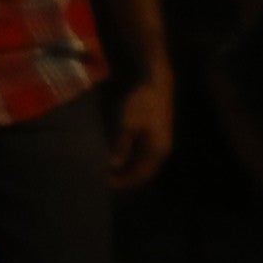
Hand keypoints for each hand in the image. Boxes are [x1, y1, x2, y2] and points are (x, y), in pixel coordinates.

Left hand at [107, 72, 174, 188]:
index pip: (140, 175)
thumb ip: (120, 144)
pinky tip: (114, 152)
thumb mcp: (126, 122)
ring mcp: (157, 139)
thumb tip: (113, 166)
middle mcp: (160, 149)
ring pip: (140, 160)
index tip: (104, 183)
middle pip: (141, 170)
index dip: (123, 181)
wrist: (152, 78)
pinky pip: (139, 150)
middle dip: (124, 175)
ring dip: (125, 165)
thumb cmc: (139, 101)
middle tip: (103, 178)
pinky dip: (127, 154)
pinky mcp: (151, 130)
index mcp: (157, 151)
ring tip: (106, 167)